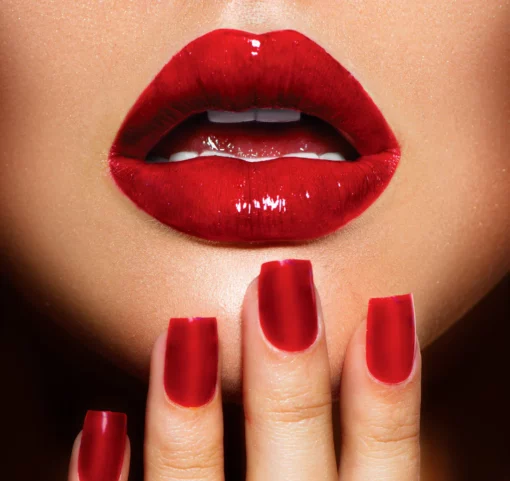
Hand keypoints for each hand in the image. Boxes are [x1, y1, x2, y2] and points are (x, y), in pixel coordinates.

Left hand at [68, 259, 420, 480]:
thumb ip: (365, 471)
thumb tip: (385, 364)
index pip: (388, 466)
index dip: (391, 393)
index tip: (385, 308)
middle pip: (299, 468)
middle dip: (291, 378)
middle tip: (279, 283)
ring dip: (191, 420)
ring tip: (185, 329)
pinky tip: (97, 427)